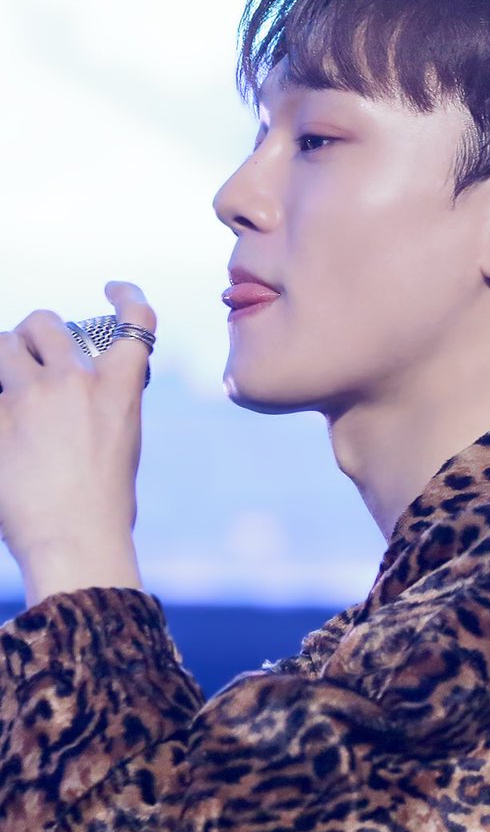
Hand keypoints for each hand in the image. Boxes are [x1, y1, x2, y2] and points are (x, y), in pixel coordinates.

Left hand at [0, 281, 155, 601]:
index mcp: (119, 387)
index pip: (134, 321)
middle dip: (35, 332)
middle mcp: (74, 380)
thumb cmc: (104, 506)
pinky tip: (2, 420)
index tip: (114, 290)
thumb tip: (79, 392)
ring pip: (3, 346)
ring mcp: (28, 397)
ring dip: (3, 356)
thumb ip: (104, 406)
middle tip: (30, 348)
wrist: (74, 540)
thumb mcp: (122, 444)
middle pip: (46, 323)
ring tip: (5, 378)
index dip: (126, 296)